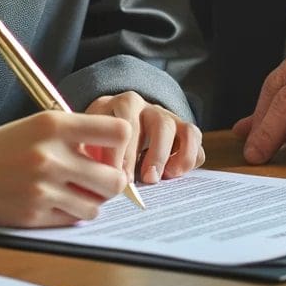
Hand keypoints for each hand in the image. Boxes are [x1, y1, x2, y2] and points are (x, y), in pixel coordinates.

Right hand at [0, 110, 132, 227]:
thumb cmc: (0, 145)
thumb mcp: (39, 124)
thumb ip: (77, 134)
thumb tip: (117, 153)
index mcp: (55, 124)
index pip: (118, 131)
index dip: (122, 144)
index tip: (112, 151)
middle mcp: (51, 155)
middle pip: (114, 178)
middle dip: (112, 181)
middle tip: (100, 178)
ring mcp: (42, 188)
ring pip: (96, 206)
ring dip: (92, 201)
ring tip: (76, 191)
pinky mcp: (32, 215)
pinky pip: (73, 220)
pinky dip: (71, 214)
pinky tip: (57, 202)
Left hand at [86, 91, 204, 183]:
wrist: (114, 123)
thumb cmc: (101, 138)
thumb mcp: (90, 140)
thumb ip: (93, 156)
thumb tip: (100, 181)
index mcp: (122, 105)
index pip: (126, 120)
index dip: (124, 151)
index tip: (119, 178)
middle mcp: (148, 107)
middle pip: (160, 123)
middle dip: (155, 154)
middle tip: (148, 180)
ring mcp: (168, 117)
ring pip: (183, 129)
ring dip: (178, 155)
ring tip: (167, 177)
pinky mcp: (182, 130)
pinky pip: (195, 139)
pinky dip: (190, 157)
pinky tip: (175, 174)